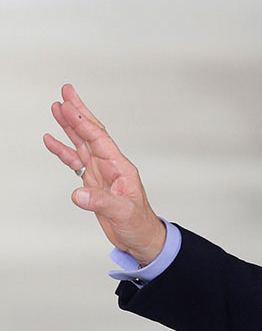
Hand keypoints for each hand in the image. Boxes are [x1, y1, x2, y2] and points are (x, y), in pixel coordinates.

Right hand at [43, 84, 165, 264]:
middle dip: (78, 113)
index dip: (82, 122)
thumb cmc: (139, 225)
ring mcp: (101, 173)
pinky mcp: (93, 183)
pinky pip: (75, 162)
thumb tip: (77, 194)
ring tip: (56, 107)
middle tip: (65, 92)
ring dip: (69, 126)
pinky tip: (51, 140)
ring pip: (82, 143)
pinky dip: (63, 150)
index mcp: (120, 168)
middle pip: (91, 133)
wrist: (141, 239)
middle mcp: (110, 166)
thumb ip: (100, 202)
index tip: (67, 105)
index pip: (98, 139)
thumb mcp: (122, 213)